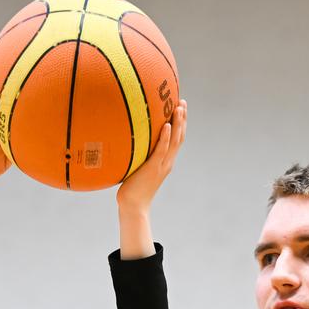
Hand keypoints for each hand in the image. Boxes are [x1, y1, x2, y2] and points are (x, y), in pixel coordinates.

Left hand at [116, 99, 186, 215]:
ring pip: (175, 141)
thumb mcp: (136, 168)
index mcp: (165, 161)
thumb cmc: (131, 189)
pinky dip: (166, 138)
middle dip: (182, 119)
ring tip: (179, 108)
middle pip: (180, 137)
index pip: (176, 140)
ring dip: (178, 124)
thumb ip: (137, 155)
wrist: (133, 206)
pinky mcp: (154, 168)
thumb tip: (126, 141)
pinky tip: (167, 125)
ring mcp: (162, 165)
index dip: (180, 124)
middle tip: (183, 102)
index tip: (180, 107)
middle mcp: (167, 162)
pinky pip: (161, 150)